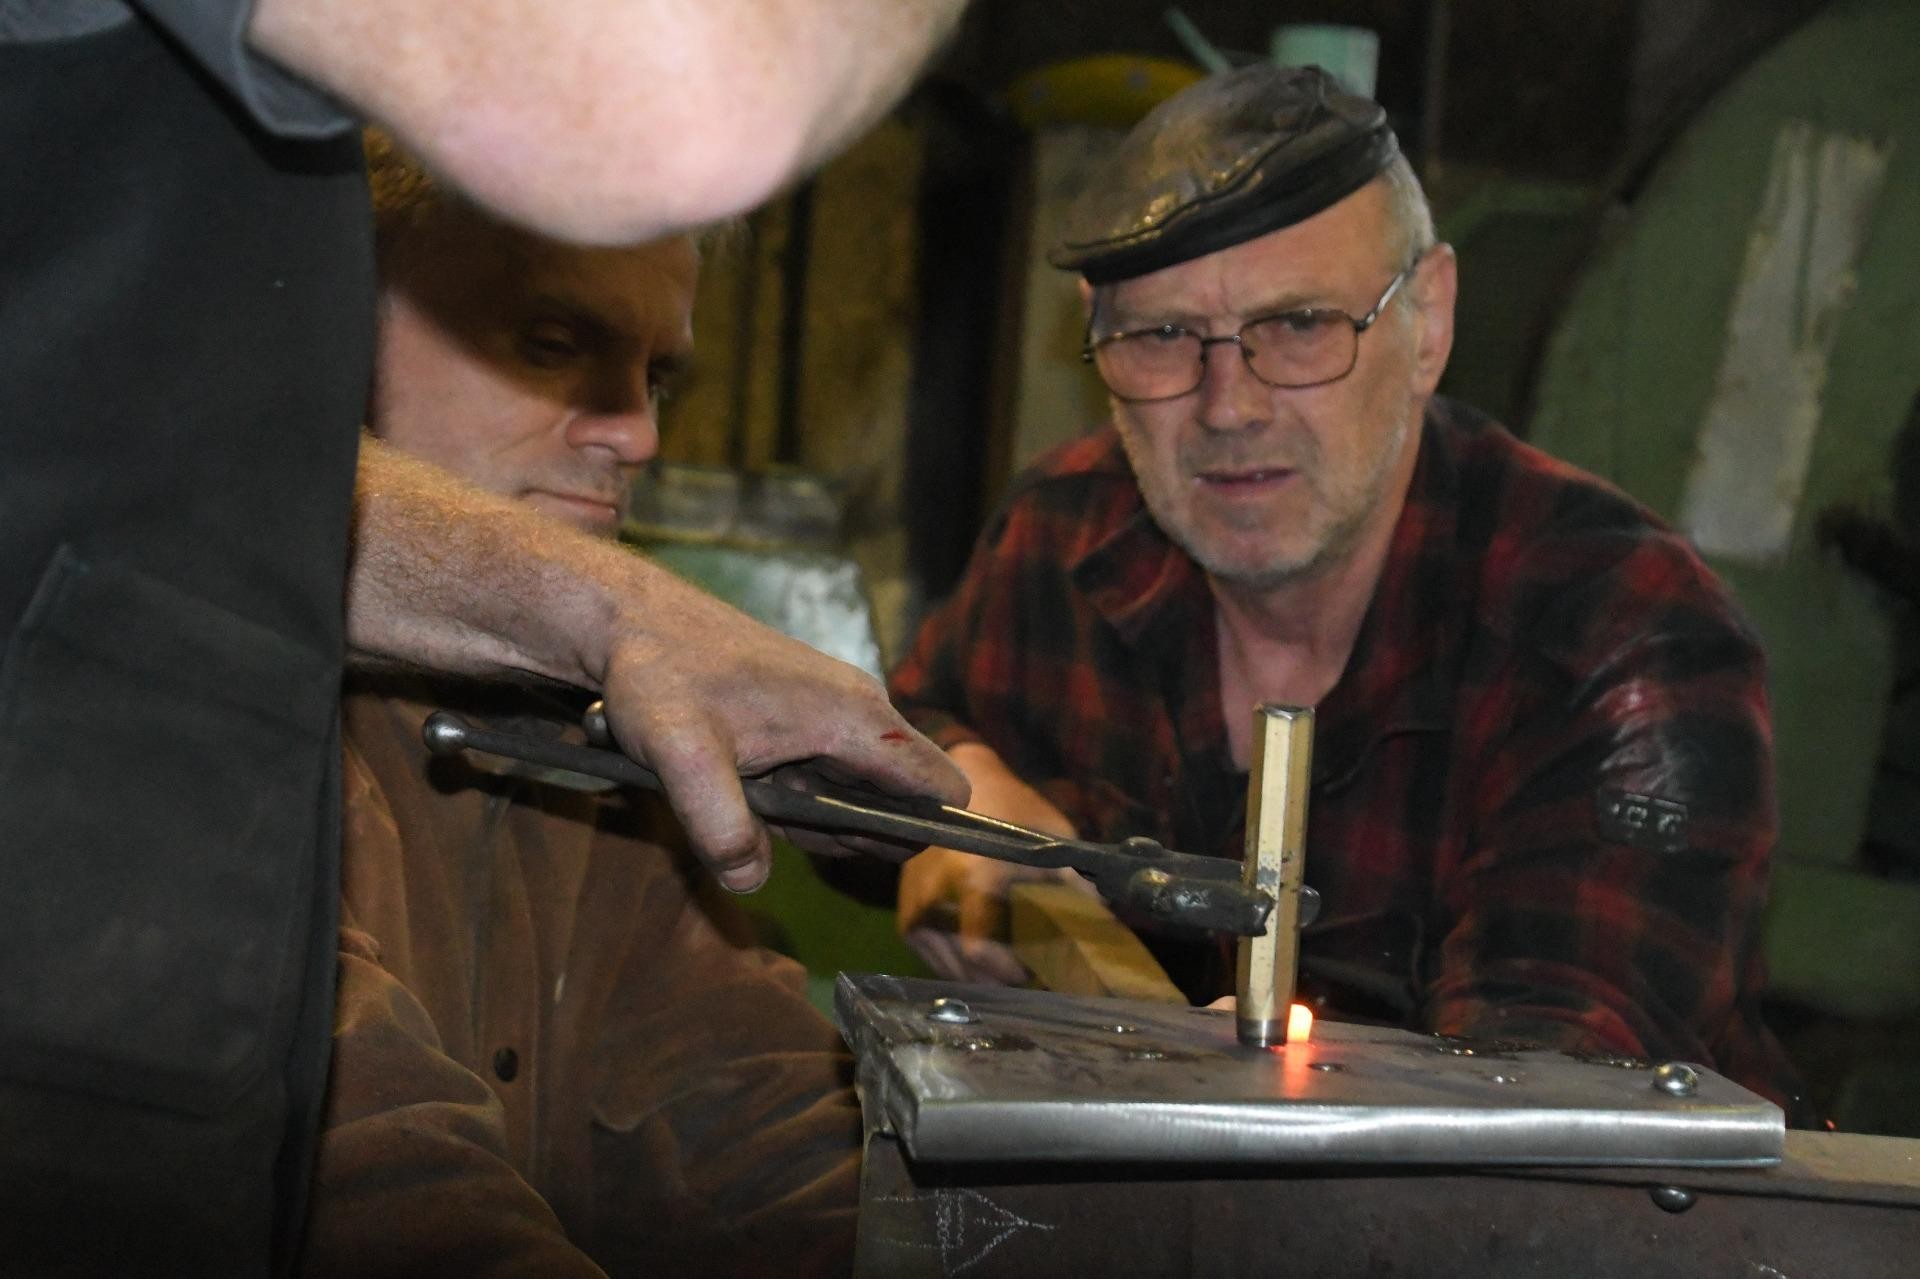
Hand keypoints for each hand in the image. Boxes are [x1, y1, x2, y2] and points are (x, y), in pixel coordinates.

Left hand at [597, 587, 967, 892]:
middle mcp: (859, 714)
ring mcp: (833, 715)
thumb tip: (749, 880)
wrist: (630, 620)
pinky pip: (821, 779)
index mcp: (857, 719)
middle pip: (896, 807)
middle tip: (768, 818)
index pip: (943, 791)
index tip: (858, 850)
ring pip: (854, 797)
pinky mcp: (805, 718)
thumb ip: (720, 826)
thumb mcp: (682, 756)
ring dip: (807, 818)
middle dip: (842, 835)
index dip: (924, 834)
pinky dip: (787, 798)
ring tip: (743, 791)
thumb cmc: (660, 673)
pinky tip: (738, 781)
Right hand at [895, 744, 1084, 983]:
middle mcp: (934, 894)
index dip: (1005, 973)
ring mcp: (914, 901)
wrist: (961, 777)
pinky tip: (975, 962)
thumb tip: (1105, 927)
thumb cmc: (1010, 805)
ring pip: (941, 966)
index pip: (977, 950)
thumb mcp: (1052, 837)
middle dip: (995, 981)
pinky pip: (925, 952)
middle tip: (1024, 976)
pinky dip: (949, 964)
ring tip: (1003, 972)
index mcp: (972, 878)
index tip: (1030, 971)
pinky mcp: (905, 905)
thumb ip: (1075, 883)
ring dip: (972, 977)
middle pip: (960, 967)